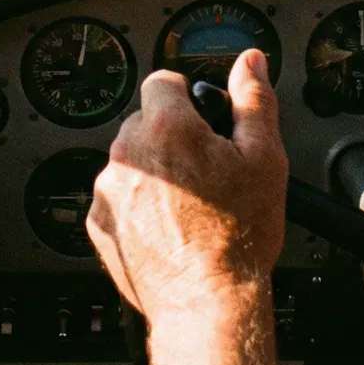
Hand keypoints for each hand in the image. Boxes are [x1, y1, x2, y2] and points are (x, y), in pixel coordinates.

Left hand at [87, 49, 287, 319]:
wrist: (208, 302)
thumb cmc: (238, 237)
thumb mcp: (264, 158)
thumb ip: (254, 100)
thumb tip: (250, 62)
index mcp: (165, 128)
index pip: (163, 81)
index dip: (189, 97)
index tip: (204, 120)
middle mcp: (128, 154)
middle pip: (146, 122)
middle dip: (173, 137)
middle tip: (207, 170)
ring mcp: (108, 191)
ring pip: (132, 161)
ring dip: (156, 172)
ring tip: (191, 204)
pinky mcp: (99, 224)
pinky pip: (118, 197)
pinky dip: (139, 205)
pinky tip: (170, 226)